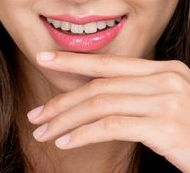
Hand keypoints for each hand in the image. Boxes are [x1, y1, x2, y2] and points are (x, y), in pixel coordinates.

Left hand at [27, 51, 189, 172]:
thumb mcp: (167, 102)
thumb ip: (138, 93)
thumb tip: (99, 96)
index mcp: (163, 69)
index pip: (108, 63)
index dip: (74, 61)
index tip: (45, 60)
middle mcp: (165, 79)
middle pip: (100, 85)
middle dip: (63, 99)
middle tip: (37, 112)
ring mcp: (166, 101)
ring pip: (101, 104)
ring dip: (67, 118)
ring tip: (44, 130)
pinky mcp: (165, 126)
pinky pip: (113, 126)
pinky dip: (84, 134)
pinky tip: (66, 142)